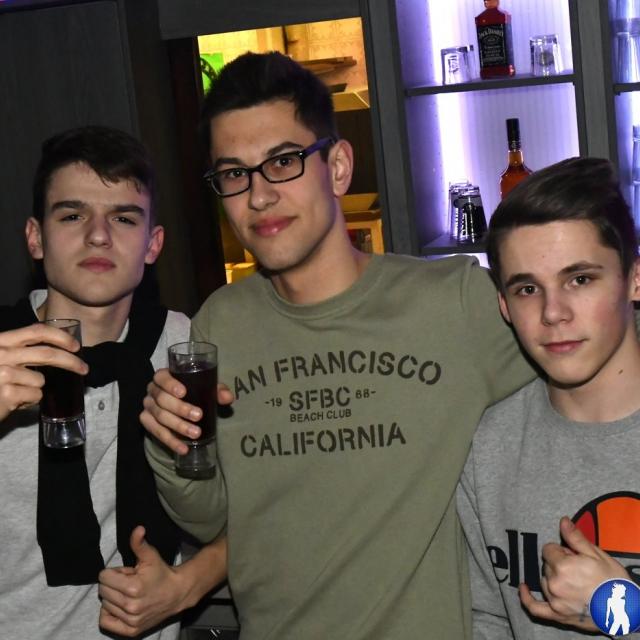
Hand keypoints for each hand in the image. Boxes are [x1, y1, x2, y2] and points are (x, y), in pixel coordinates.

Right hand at [0, 324, 86, 420]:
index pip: (36, 330)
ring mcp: (2, 373)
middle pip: (47, 353)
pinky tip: (14, 402)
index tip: (75, 345)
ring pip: (41, 380)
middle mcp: (0, 353)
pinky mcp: (6, 393)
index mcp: (0, 341)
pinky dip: (30, 401)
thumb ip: (21, 352)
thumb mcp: (2, 359)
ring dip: (36, 389)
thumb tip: (59, 349)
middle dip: (71, 361)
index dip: (60, 336)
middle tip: (84, 368)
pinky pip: (36, 396)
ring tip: (18, 392)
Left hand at [98, 527, 228, 636]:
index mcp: (133, 587)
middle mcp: (130, 606)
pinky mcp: (131, 630)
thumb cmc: (162, 573)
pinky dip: (109, 612)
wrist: (177, 593)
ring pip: (104, 604)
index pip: (103, 576)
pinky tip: (120, 605)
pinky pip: (105, 622)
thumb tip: (138, 529)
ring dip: (113, 597)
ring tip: (128, 593)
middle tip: (128, 582)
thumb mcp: (151, 556)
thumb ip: (139, 543)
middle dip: (113, 583)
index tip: (127, 572)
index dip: (114, 572)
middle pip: (102, 590)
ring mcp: (130, 620)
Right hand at [140, 368, 233, 453]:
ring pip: (159, 417)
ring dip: (178, 426)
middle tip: (198, 416)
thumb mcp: (205, 388)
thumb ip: (217, 390)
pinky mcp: (147, 422)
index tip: (183, 393)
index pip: (161, 377)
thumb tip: (227, 397)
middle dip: (180, 409)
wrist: (180, 409)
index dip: (170, 385)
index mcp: (163, 377)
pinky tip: (183, 448)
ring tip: (196, 433)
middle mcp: (153, 391)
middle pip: (162, 399)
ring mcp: (148, 407)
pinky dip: (170, 441)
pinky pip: (156, 432)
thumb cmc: (193, 392)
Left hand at [519, 516, 629, 631]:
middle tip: (578, 570)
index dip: (561, 551)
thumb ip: (575, 538)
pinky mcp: (557, 615)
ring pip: (544, 581)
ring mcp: (555, 601)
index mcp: (563, 567)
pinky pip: (535, 607)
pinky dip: (526, 598)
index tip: (573, 555)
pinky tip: (522, 587)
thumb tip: (562, 521)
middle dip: (559, 564)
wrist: (626, 610)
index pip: (548, 550)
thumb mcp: (596, 555)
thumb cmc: (613, 582)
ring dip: (553, 579)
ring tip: (574, 582)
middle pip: (547, 565)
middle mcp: (555, 584)